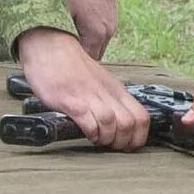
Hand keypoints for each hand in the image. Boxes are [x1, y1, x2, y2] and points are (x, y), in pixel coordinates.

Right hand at [16, 27, 148, 146]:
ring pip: (113, 125)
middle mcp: (107, 94)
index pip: (142, 117)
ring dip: (107, 139)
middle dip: (123, 142)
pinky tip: (86, 133)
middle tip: (112, 146)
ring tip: (98, 140)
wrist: (51, 48)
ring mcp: (90, 97)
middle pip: (130, 124)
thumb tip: (118, 123)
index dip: (139, 137)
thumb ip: (110, 100)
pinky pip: (90, 124)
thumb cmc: (72, 67)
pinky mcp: (72, 102)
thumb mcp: (100, 82)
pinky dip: (91, 134)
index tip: (129, 145)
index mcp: (116, 90)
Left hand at [60, 0, 119, 57]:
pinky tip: (82, 28)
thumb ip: (59, 28)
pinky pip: (102, 36)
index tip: (63, 59)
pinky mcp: (112, 21)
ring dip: (88, 45)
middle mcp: (107, 34)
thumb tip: (48, 43)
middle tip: (66, 52)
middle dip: (82, 56)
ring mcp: (111, 27)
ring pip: (99, 46)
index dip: (74, 61)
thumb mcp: (63, 8)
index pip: (86, 59)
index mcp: (95, 34)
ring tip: (74, 39)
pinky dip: (93, 37)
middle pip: (95, 56)